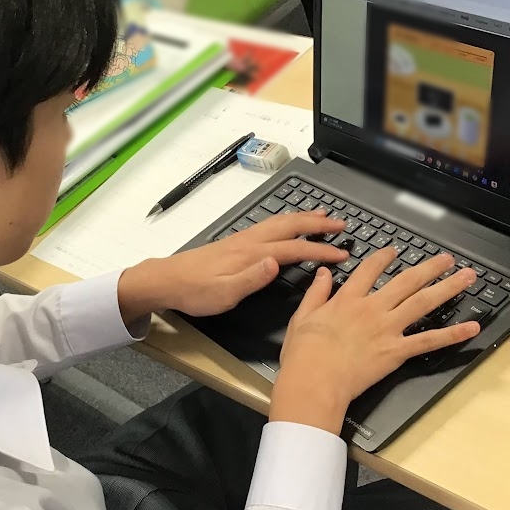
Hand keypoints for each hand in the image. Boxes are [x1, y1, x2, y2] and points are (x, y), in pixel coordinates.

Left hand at [117, 210, 349, 321]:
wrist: (167, 280)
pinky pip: (269, 225)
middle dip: (318, 224)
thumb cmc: (194, 292)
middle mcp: (250, 241)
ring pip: (280, 222)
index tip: (342, 253)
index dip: (321, 250)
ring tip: (322, 215)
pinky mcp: (236, 242)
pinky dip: (287, 221)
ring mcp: (242, 239)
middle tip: (341, 224)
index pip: (295, 248)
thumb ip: (252, 278)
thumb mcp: (224, 294)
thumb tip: (277, 263)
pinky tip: (288, 225)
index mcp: (252, 254)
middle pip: (291, 226)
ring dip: (304, 218)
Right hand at [269, 250, 481, 434]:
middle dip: (429, 268)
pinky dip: (452, 334)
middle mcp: (372, 308)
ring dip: (448, 287)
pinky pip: (429, 341)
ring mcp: (387, 328)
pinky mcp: (396, 351)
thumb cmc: (304, 354)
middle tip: (446, 259)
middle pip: (406, 281)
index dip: (383, 258)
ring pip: (424, 302)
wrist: (315, 380)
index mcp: (348, 299)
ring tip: (466, 277)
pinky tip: (472, 327)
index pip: (369, 269)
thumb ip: (316, 292)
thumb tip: (324, 273)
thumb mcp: (303, 316)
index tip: (394, 251)